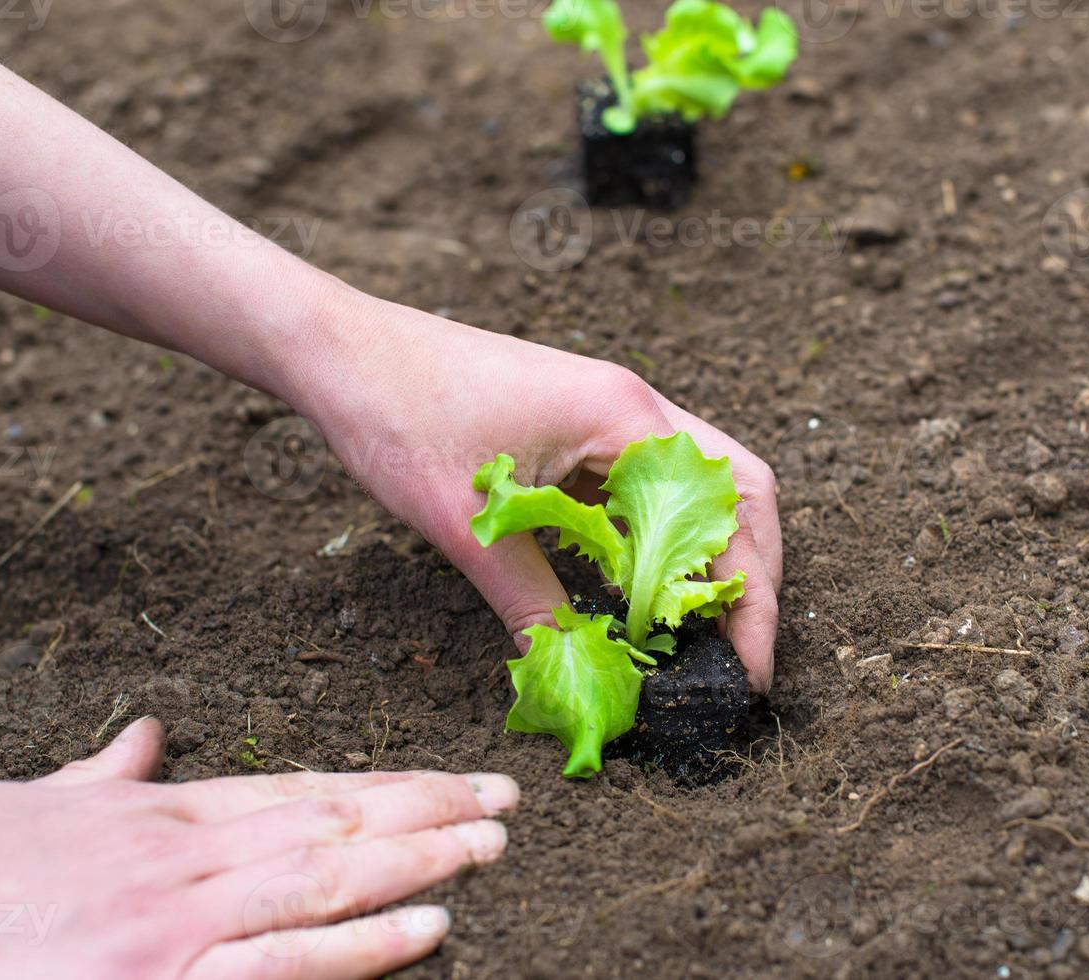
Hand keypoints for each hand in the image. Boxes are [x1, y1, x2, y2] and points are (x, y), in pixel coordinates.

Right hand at [0, 718, 518, 978]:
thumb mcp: (2, 810)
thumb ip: (90, 779)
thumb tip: (145, 739)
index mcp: (149, 818)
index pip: (296, 789)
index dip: (383, 785)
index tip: (446, 779)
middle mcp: (178, 862)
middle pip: (331, 826)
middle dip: (426, 813)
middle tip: (504, 800)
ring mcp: (173, 930)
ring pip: (326, 883)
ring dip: (420, 865)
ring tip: (491, 849)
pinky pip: (281, 966)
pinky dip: (361, 947)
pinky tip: (429, 931)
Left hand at [296, 287, 782, 691]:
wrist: (338, 348)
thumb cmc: (398, 416)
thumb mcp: (469, 527)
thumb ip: (531, 604)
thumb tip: (578, 675)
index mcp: (624, 417)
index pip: (732, 512)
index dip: (750, 599)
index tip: (747, 671)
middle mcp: (633, 405)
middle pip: (738, 492)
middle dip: (749, 577)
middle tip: (736, 657)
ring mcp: (608, 410)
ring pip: (694, 489)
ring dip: (703, 557)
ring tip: (694, 633)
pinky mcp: (578, 424)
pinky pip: (642, 486)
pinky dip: (655, 539)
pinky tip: (636, 589)